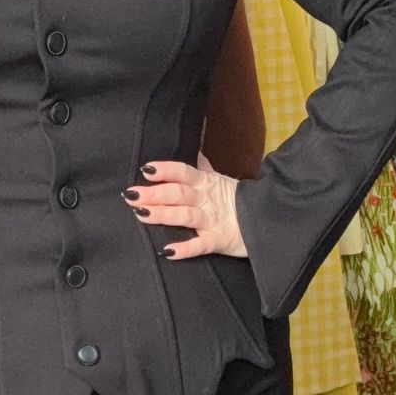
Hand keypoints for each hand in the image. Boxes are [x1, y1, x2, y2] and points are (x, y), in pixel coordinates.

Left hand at [124, 153, 245, 258]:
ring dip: (164, 214)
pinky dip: (186, 248)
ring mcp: (213, 221)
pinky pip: (202, 245)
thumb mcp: (218, 179)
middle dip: (155, 193)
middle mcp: (207, 200)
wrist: (264, 221)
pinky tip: (169, 251)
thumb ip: (201, 165)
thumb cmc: (235, 200)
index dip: (166, 170)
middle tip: (131, 195)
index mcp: (206, 183)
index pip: (183, 172)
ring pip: (186, 216)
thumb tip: (192, 143)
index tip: (146, 169)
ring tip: (142, 214)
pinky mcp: (220, 240)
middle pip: (179, 194)